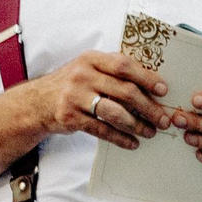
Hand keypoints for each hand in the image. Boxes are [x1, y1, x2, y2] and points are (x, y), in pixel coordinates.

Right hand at [20, 51, 170, 150]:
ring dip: (137, 125)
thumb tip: (151, 82)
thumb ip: (113, 70)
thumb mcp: (89, 68)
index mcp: (91, 58)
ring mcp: (75, 96)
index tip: (163, 90)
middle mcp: (83, 75)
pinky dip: (120, 138)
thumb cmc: (74, 84)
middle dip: (149, 107)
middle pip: (125, 91)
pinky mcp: (71, 117)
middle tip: (164, 119)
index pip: (124, 65)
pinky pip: (102, 130)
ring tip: (151, 132)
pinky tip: (133, 143)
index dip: (146, 78)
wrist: (38, 101)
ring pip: (115, 113)